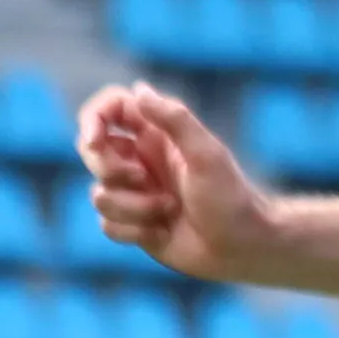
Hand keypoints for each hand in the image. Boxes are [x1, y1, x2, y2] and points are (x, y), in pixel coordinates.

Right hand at [76, 81, 274, 280]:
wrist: (246, 248)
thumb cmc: (233, 198)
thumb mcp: (207, 154)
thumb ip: (175, 120)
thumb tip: (139, 89)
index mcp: (156, 137)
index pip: (109, 110)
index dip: (92, 119)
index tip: (95, 140)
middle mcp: (141, 161)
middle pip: (92, 153)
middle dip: (110, 169)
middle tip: (144, 179)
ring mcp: (137, 194)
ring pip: (100, 194)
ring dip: (133, 207)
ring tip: (170, 210)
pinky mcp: (136, 225)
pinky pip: (108, 225)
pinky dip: (134, 231)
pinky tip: (163, 233)